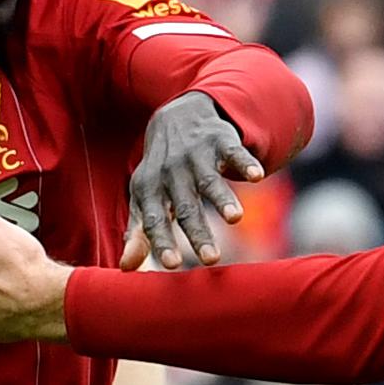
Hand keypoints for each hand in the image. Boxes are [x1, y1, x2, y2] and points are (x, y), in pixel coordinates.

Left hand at [126, 91, 264, 268]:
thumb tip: (126, 268)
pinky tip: (257, 176)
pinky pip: (234, 153)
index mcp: (150, 189)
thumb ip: (138, 233)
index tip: (172, 264)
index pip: (155, 220)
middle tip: (211, 259)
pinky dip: (245, 164)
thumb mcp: (145, 198)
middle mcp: (171, 172)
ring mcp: (196, 155)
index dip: (162, 240)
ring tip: (235, 219)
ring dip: (222, 199)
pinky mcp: (221, 141)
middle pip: (186, 207)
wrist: (177, 116)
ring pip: (209, 181)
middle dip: (198, 233)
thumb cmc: (162, 172)